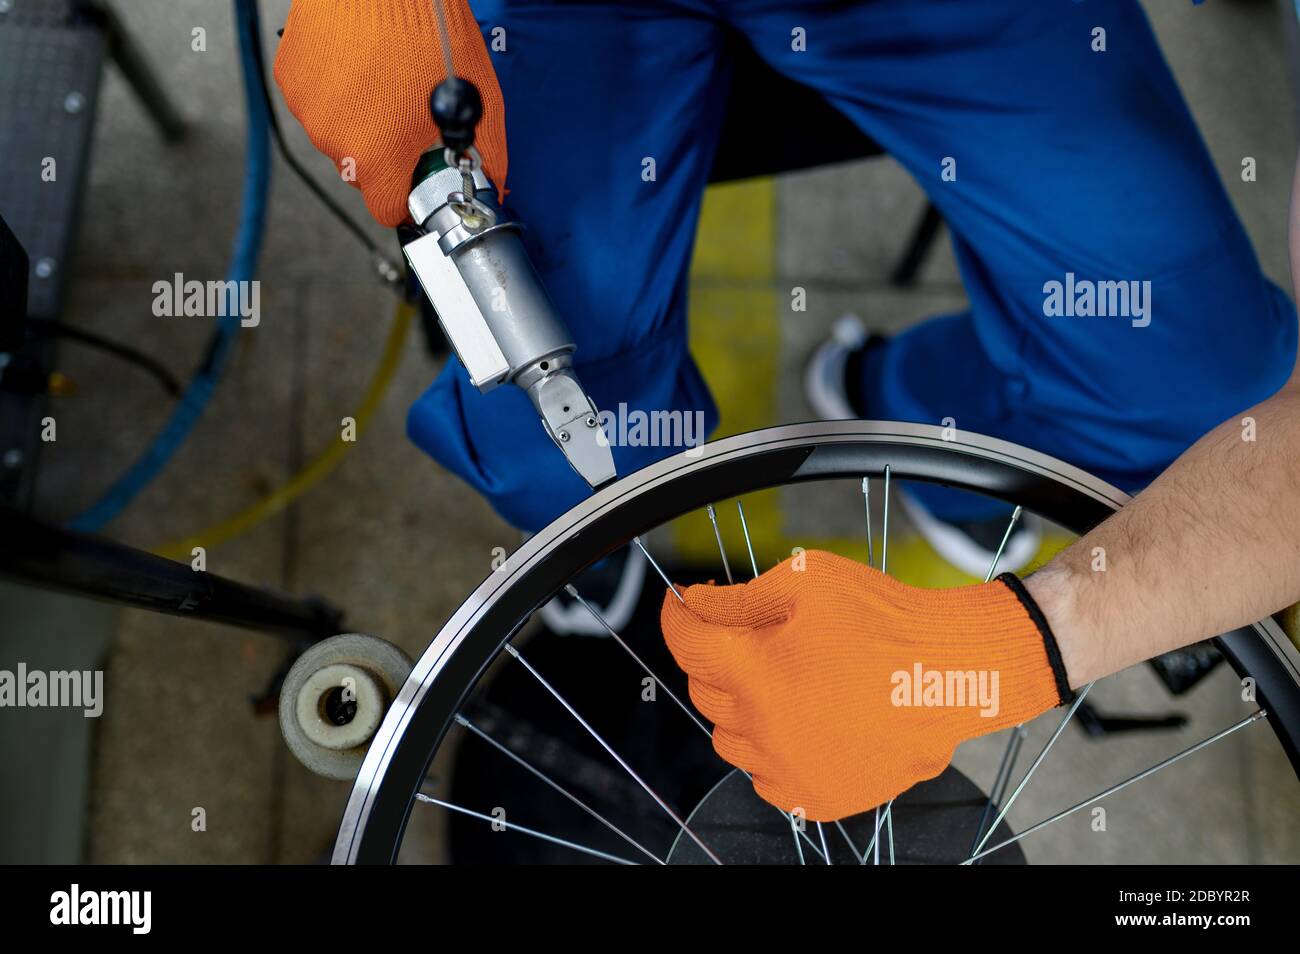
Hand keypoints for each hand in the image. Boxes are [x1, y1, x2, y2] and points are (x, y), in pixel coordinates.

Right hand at [273, 0, 507, 226]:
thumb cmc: (430, 29)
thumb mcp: (479, 97)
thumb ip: (487, 151)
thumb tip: (495, 182)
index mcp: (377, 155)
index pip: (387, 210)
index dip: (406, 196)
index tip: (417, 177)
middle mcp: (333, 138)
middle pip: (363, 173)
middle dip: (386, 154)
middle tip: (407, 117)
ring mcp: (307, 107)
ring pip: (337, 135)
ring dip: (359, 120)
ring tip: (383, 81)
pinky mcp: (291, 76)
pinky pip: (316, 100)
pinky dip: (335, 91)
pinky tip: (358, 64)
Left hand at [661, 550, 1069, 821]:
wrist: (952, 674)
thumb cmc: (886, 621)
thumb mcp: (808, 580)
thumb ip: (741, 596)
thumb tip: (696, 603)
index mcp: (756, 672)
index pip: (687, 644)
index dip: (679, 616)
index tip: (683, 603)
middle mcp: (764, 729)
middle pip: (705, 690)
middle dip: (716, 656)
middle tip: (748, 633)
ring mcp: (789, 769)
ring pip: (729, 737)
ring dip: (741, 705)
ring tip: (781, 677)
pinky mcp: (813, 797)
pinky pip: (765, 775)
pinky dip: (770, 748)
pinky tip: (801, 717)